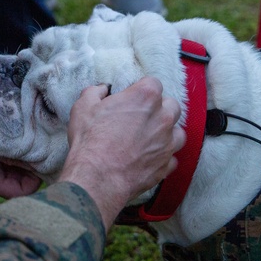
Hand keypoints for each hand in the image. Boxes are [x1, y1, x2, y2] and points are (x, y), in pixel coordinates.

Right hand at [0, 106, 40, 198]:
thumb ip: (8, 150)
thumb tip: (35, 156)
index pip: (19, 193)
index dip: (35, 181)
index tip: (44, 160)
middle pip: (16, 183)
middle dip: (30, 169)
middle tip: (43, 149)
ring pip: (9, 170)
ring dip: (20, 158)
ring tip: (32, 141)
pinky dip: (9, 151)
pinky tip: (15, 136)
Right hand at [58, 78, 183, 227]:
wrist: (98, 177)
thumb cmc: (91, 140)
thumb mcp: (83, 107)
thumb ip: (95, 92)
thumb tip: (101, 90)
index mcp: (145, 97)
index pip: (152, 83)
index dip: (140, 88)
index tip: (130, 97)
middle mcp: (163, 118)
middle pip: (172, 105)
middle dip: (159, 108)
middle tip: (140, 116)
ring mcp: (168, 143)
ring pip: (178, 132)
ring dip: (166, 132)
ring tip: (149, 137)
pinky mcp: (166, 165)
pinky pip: (171, 158)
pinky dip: (162, 157)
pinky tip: (148, 157)